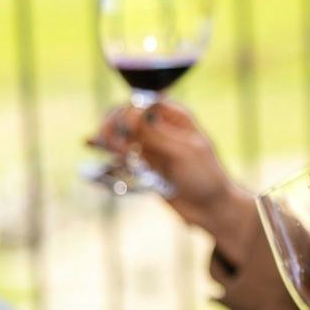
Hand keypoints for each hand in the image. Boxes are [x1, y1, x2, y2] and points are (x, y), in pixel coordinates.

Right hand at [87, 102, 252, 244]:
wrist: (211, 208)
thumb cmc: (205, 178)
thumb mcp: (183, 153)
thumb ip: (155, 134)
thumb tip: (129, 113)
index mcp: (175, 116)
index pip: (142, 101)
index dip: (129, 111)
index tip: (127, 129)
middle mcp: (160, 126)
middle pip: (126, 114)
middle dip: (114, 124)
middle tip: (111, 143)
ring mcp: (150, 144)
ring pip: (119, 132)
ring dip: (109, 137)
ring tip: (111, 151)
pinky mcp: (143, 163)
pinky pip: (120, 152)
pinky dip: (109, 151)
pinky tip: (98, 150)